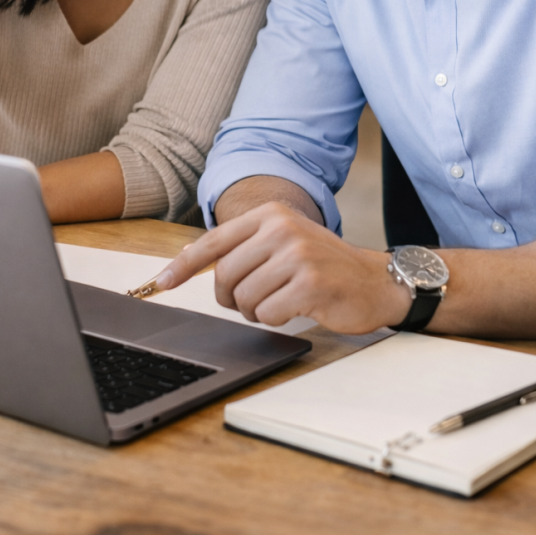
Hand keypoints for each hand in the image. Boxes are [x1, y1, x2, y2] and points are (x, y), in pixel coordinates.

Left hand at [153, 202, 410, 333]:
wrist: (375, 281)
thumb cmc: (323, 266)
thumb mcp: (282, 243)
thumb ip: (242, 249)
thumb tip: (186, 264)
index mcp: (270, 215)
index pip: (213, 242)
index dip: (182, 266)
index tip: (160, 283)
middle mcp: (282, 228)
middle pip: (225, 276)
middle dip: (232, 298)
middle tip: (257, 299)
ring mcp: (298, 254)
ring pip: (243, 298)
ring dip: (256, 310)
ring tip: (282, 301)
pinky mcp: (311, 283)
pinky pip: (268, 313)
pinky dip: (276, 319)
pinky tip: (296, 308)